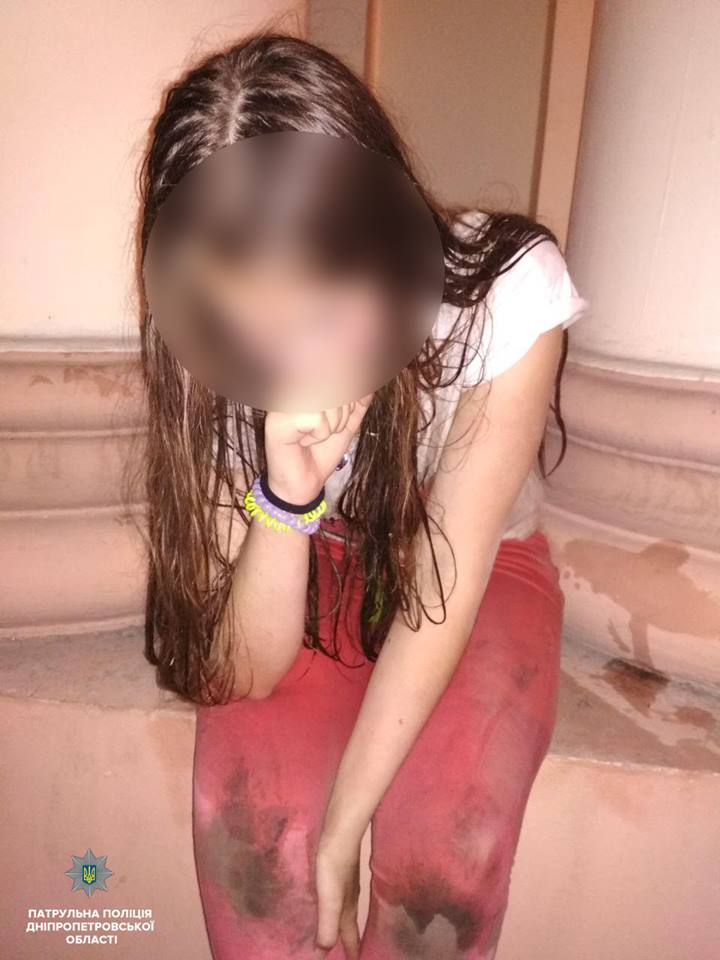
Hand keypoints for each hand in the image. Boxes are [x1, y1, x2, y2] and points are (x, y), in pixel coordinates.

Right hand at [264, 395, 372, 504]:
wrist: (306, 482)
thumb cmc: (321, 452)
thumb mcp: (346, 423)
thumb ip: (357, 403)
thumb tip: (370, 385)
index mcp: (306, 388)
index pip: (337, 377)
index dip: (349, 397)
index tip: (344, 413)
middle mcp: (292, 390)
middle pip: (334, 387)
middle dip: (342, 413)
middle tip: (327, 430)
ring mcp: (283, 403)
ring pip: (326, 401)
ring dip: (331, 426)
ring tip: (315, 437)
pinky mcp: (277, 419)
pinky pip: (316, 418)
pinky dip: (319, 434)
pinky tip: (305, 441)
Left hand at [313, 830, 362, 959]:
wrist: (340, 832)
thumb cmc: (334, 866)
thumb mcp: (329, 899)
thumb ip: (327, 926)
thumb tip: (321, 955)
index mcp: (348, 910)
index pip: (352, 937)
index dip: (353, 953)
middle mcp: (350, 899)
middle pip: (351, 926)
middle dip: (350, 941)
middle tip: (347, 953)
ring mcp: (347, 884)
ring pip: (347, 911)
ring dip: (343, 925)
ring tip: (337, 932)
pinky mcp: (340, 872)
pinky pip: (340, 897)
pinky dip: (337, 907)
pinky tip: (330, 901)